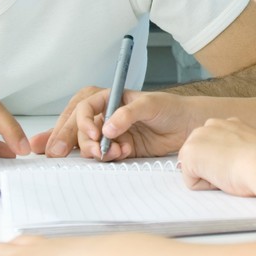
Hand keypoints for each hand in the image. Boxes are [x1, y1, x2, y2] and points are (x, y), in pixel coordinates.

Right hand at [33, 88, 205, 160]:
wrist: (186, 126)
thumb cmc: (169, 107)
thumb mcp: (150, 104)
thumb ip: (127, 114)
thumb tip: (107, 128)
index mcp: (108, 98)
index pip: (84, 107)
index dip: (82, 121)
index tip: (94, 134)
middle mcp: (106, 115)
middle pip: (78, 127)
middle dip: (71, 139)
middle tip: (68, 152)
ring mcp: (111, 133)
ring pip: (88, 143)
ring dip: (94, 151)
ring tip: (111, 152)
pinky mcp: (119, 148)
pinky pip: (104, 155)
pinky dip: (108, 157)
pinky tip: (122, 154)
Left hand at [178, 117, 255, 195]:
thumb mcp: (255, 149)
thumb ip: (241, 150)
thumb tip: (239, 162)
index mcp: (230, 124)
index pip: (218, 148)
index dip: (228, 163)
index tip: (242, 166)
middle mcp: (211, 125)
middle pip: (204, 157)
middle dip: (215, 168)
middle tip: (235, 171)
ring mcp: (197, 137)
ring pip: (197, 169)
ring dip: (211, 177)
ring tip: (230, 173)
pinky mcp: (188, 154)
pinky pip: (192, 181)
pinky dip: (206, 186)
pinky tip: (222, 178)